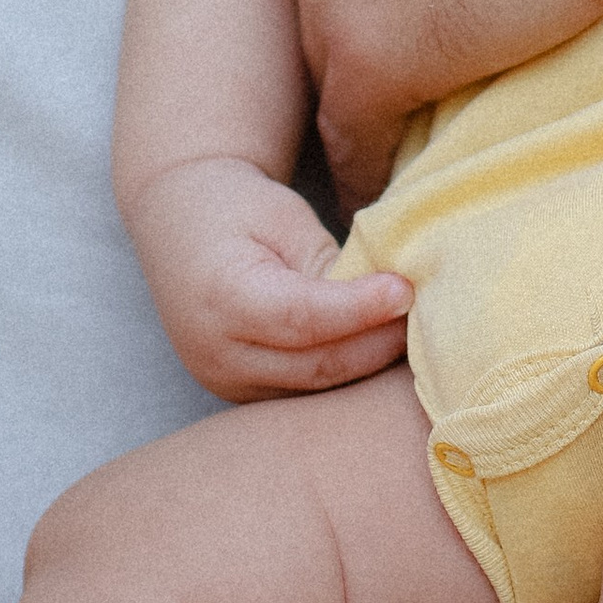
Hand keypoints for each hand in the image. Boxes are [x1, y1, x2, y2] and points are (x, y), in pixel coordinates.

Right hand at [133, 160, 411, 401]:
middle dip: (377, 343)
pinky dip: (346, 373)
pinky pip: (304, 392)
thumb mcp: (282, 218)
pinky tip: (378, 348)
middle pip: (315, 363)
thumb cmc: (236, 208)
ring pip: (316, 386)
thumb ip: (328, 263)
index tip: (406, 290)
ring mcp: (224, 381)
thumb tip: (391, 298)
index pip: (302, 316)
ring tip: (411, 331)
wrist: (178, 224)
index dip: (360, 309)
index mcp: (220, 295)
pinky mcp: (240, 394)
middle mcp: (214, 351)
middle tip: (424, 314)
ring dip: (368, 363)